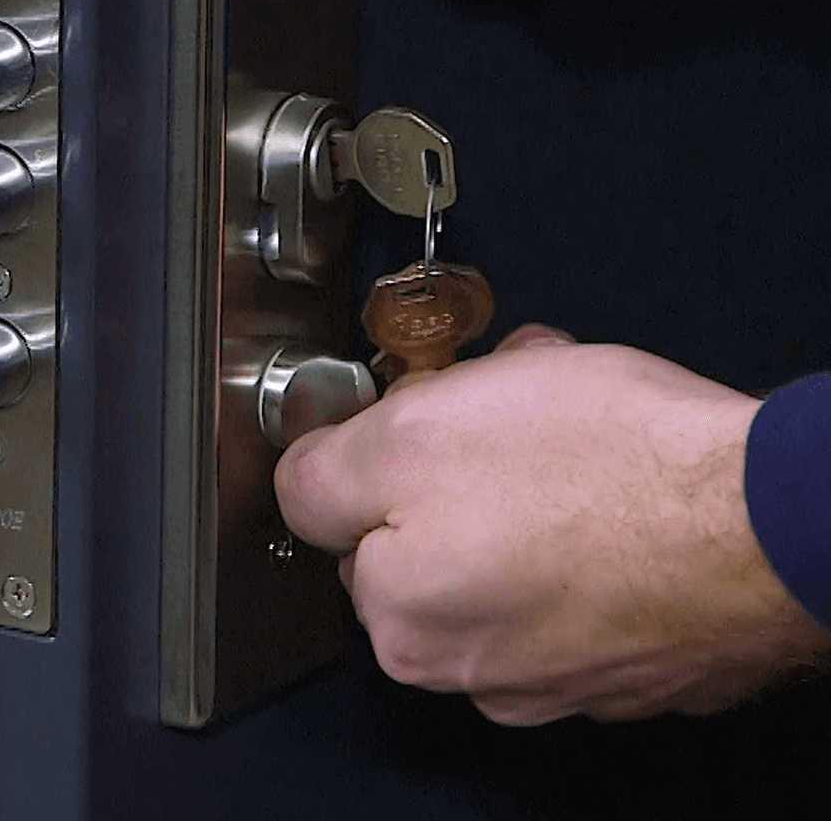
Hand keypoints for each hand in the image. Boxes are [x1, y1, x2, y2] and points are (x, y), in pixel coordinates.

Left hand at [274, 326, 830, 724]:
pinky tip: (615, 468)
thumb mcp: (413, 431)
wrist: (768, 517)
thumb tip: (306, 478)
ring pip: (502, 533)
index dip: (375, 439)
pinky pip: (576, 561)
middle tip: (495, 408)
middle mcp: (475, 666)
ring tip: (568, 423)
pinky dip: (584, 515)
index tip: (408, 412)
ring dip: (518, 476)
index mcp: (404, 622)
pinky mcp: (632, 648)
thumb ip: (327, 469)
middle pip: (422, 522)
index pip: (337, 514)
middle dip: (447, 456)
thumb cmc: (605, 470)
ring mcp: (561, 666)